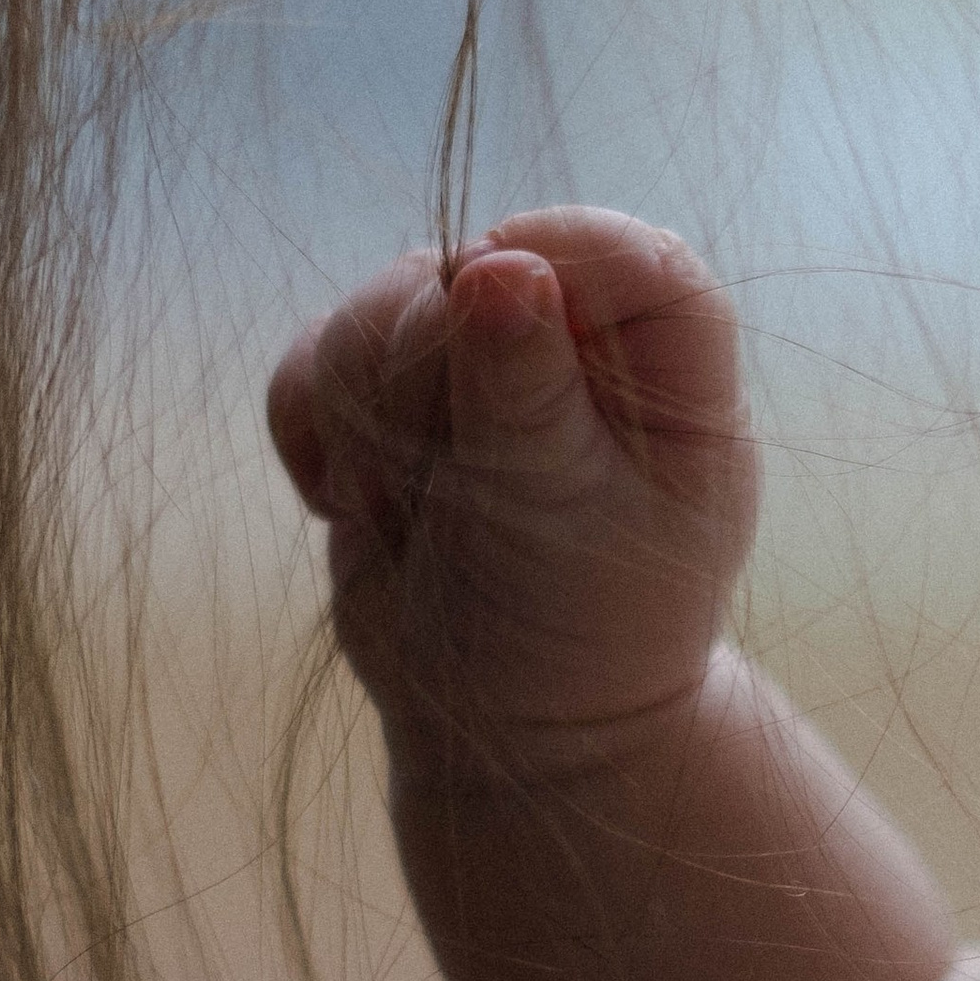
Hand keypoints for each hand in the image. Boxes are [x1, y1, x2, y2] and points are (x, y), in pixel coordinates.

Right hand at [267, 208, 757, 799]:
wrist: (507, 728)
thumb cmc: (576, 632)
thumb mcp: (562, 514)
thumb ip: (527, 387)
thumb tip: (501, 264)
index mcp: (668, 371)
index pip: (626, 252)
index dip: (551, 252)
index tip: (487, 301)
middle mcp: (573, 344)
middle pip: (471, 266)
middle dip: (430, 374)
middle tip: (450, 483)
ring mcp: (472, 363)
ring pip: (375, 308)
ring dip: (369, 415)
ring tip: (410, 512)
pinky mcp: (387, 397)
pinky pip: (311, 359)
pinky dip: (314, 432)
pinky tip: (351, 507)